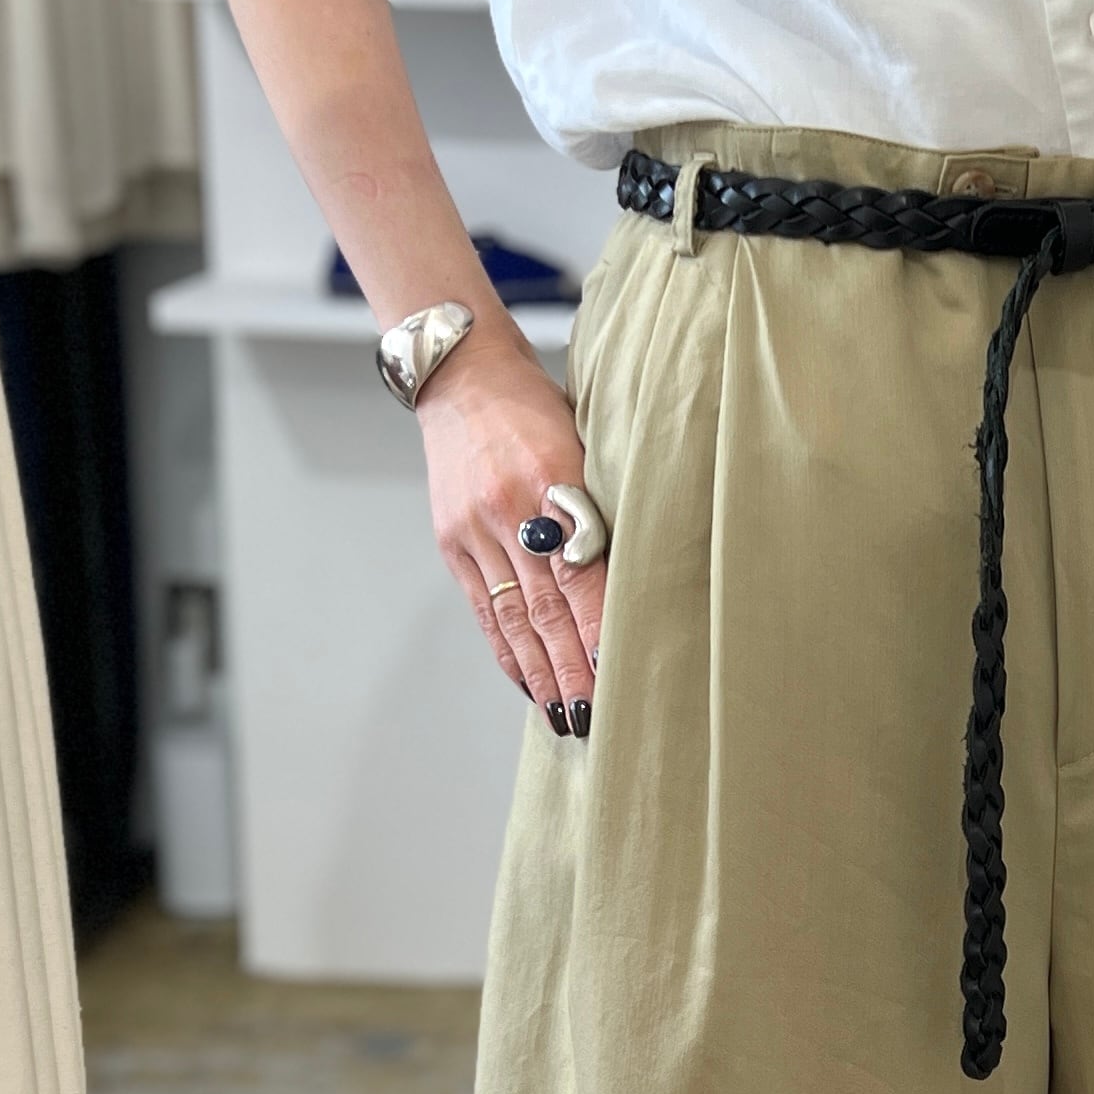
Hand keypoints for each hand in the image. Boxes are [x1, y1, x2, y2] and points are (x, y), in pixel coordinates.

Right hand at [418, 344, 606, 731]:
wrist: (464, 376)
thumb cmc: (538, 408)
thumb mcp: (583, 441)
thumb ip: (601, 507)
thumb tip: (640, 573)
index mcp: (552, 480)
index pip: (583, 573)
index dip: (601, 628)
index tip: (623, 672)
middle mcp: (509, 510)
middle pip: (546, 608)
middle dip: (573, 669)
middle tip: (597, 716)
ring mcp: (475, 530)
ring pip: (513, 618)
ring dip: (541, 674)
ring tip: (565, 716)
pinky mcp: (453, 542)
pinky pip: (484, 610)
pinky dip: (508, 652)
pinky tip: (528, 683)